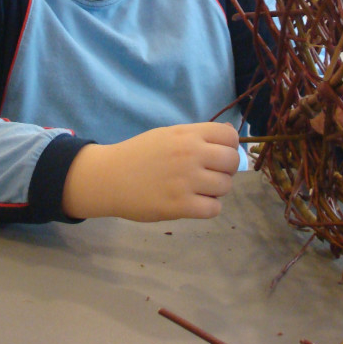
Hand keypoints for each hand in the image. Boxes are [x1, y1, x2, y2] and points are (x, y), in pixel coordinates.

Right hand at [62, 123, 240, 221]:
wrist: (110, 177)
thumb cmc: (139, 154)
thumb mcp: (168, 134)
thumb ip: (197, 136)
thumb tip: (231, 138)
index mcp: (187, 134)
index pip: (230, 136)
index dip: (229, 147)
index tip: (218, 156)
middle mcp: (190, 154)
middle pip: (232, 162)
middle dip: (226, 170)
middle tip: (211, 175)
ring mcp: (186, 180)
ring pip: (226, 186)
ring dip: (216, 190)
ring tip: (200, 190)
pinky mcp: (180, 206)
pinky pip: (214, 209)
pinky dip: (208, 208)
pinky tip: (195, 203)